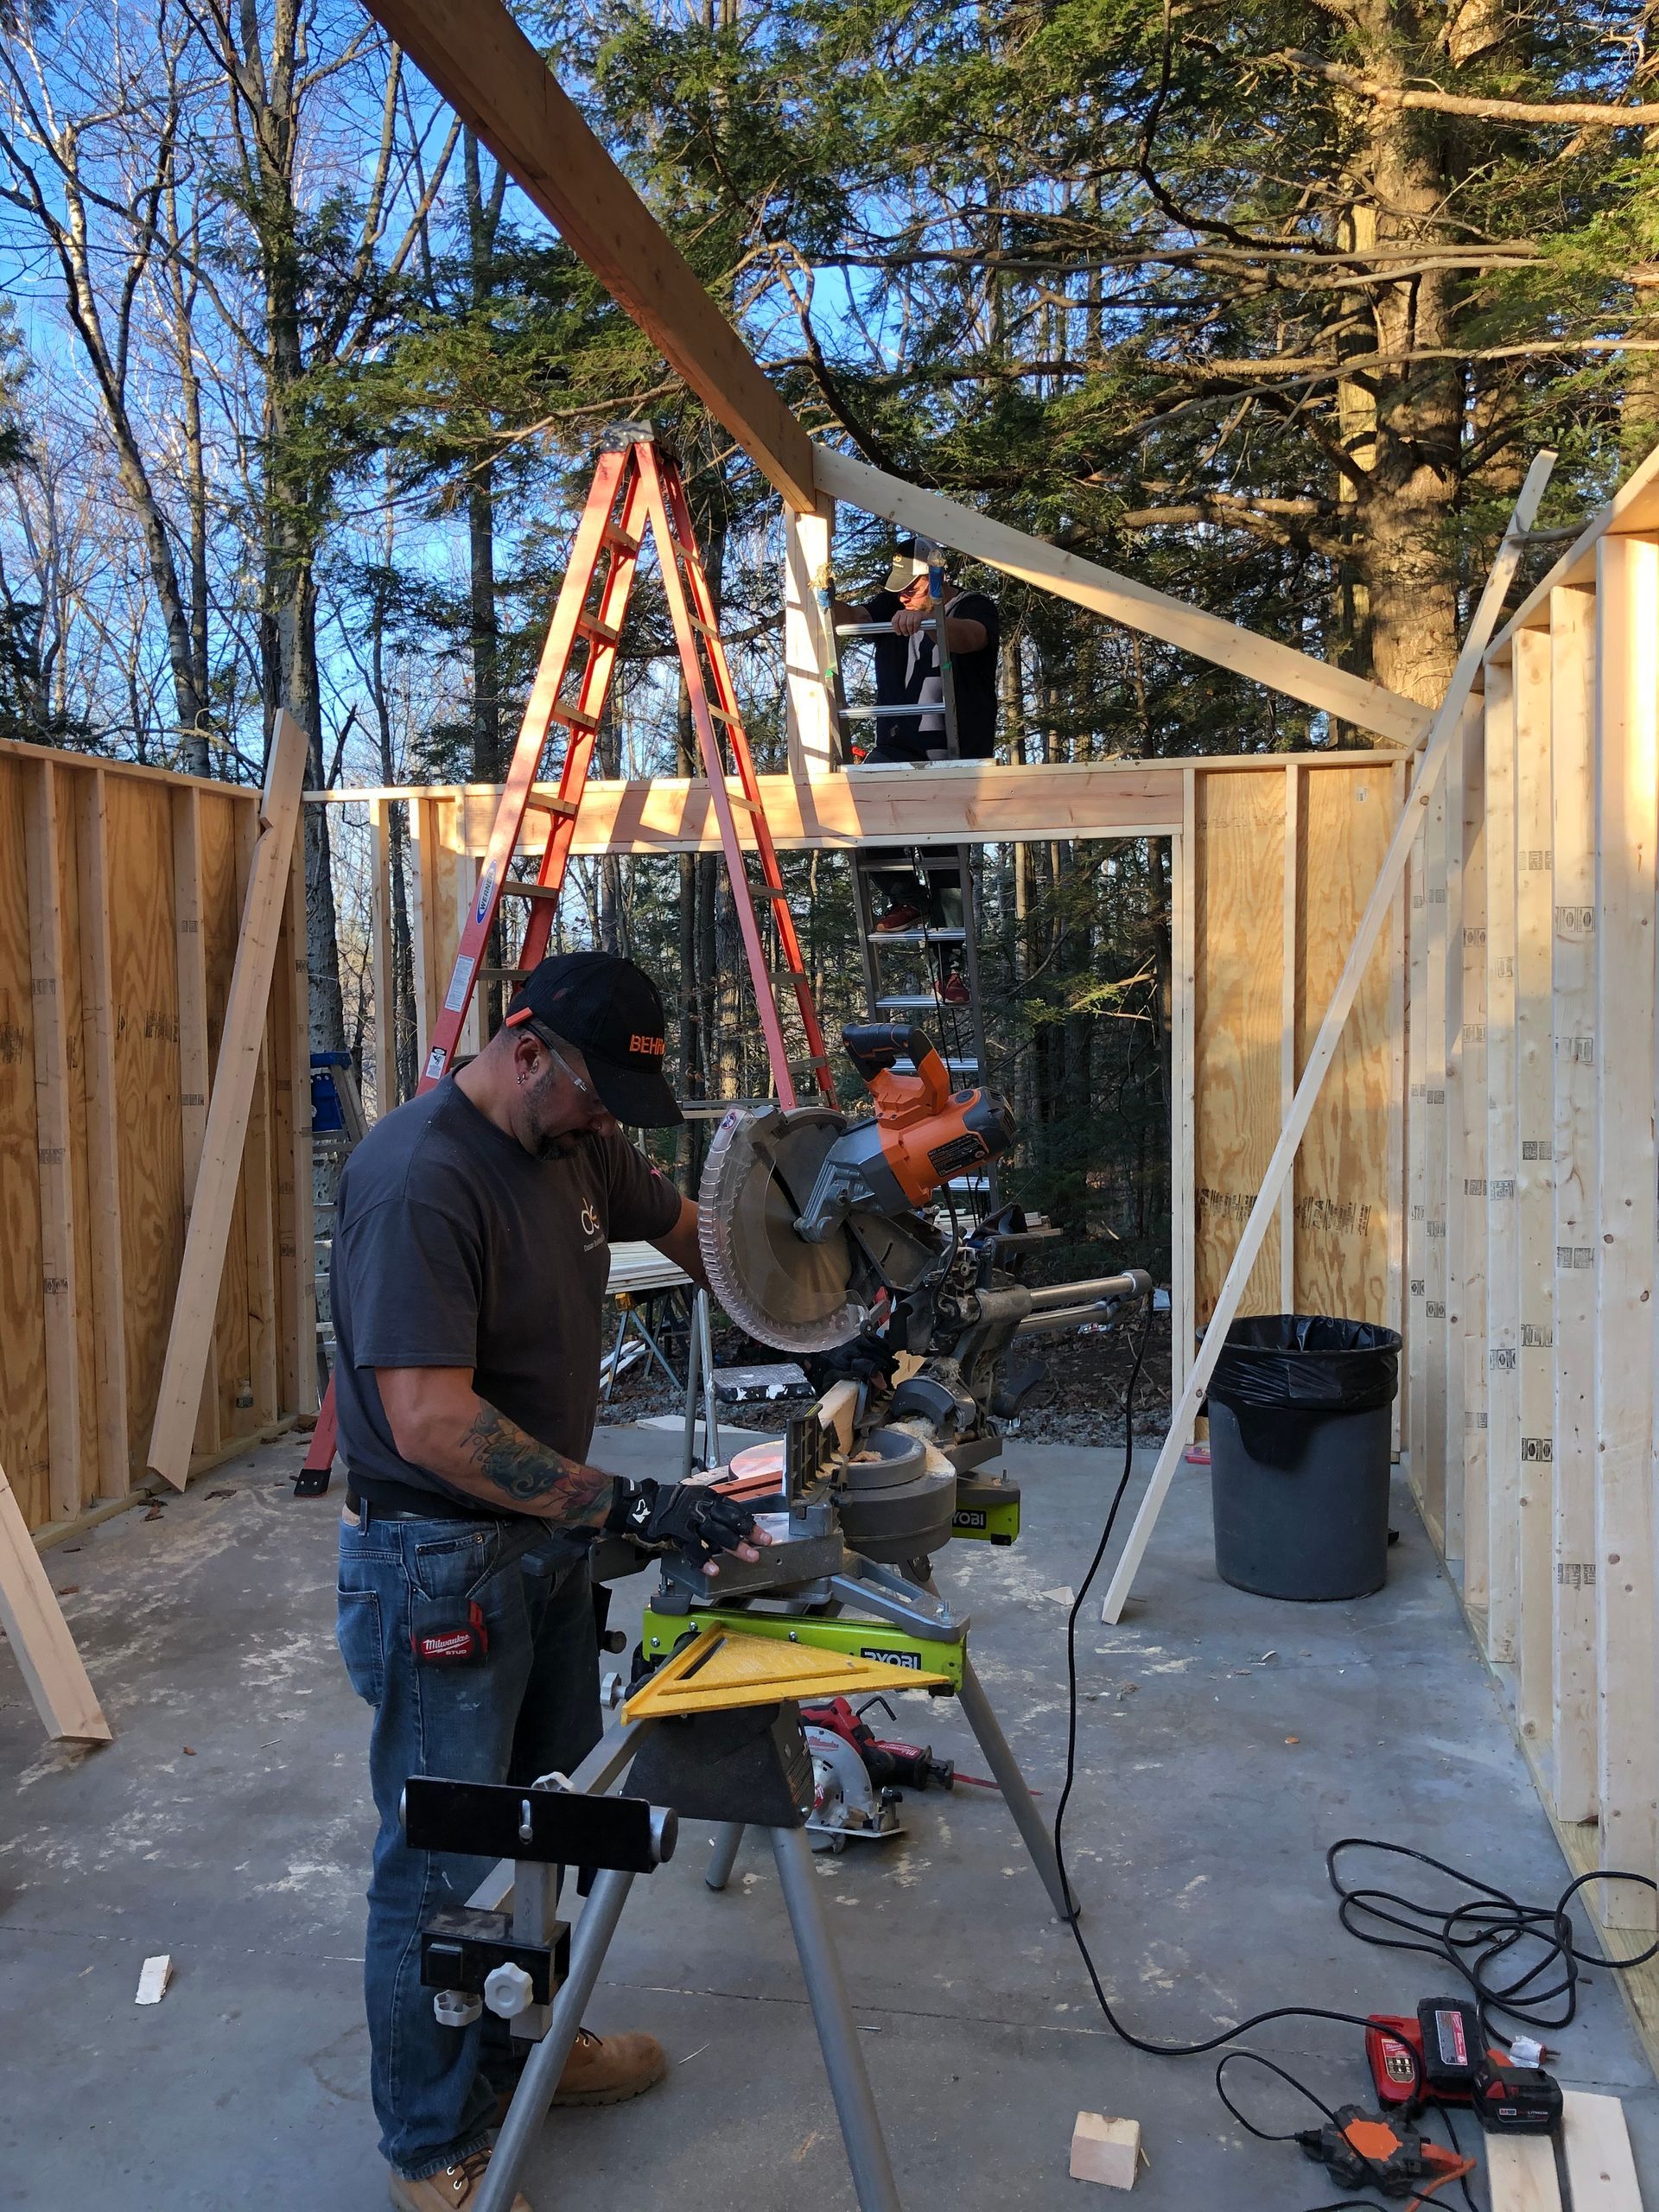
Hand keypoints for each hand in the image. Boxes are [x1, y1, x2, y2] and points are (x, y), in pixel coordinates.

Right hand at [607, 1476, 771, 1577]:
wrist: (642, 1505)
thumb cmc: (669, 1506)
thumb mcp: (694, 1503)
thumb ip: (711, 1514)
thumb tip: (733, 1530)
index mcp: (707, 1498)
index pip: (734, 1510)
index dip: (749, 1523)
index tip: (763, 1535)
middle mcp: (701, 1506)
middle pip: (730, 1521)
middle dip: (748, 1535)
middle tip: (763, 1545)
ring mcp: (689, 1518)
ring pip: (716, 1533)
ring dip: (734, 1546)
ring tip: (749, 1557)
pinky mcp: (676, 1530)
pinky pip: (693, 1547)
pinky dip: (704, 1559)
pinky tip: (714, 1569)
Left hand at [891, 604, 927, 636]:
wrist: (925, 618)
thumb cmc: (913, 621)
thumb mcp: (905, 622)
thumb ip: (899, 625)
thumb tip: (896, 631)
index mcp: (900, 613)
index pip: (894, 620)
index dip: (896, 628)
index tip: (899, 633)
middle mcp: (905, 611)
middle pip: (902, 623)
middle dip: (904, 631)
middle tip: (906, 634)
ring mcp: (912, 612)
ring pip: (909, 623)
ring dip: (910, 630)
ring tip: (911, 633)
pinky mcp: (919, 614)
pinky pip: (915, 622)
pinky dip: (915, 628)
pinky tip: (916, 630)